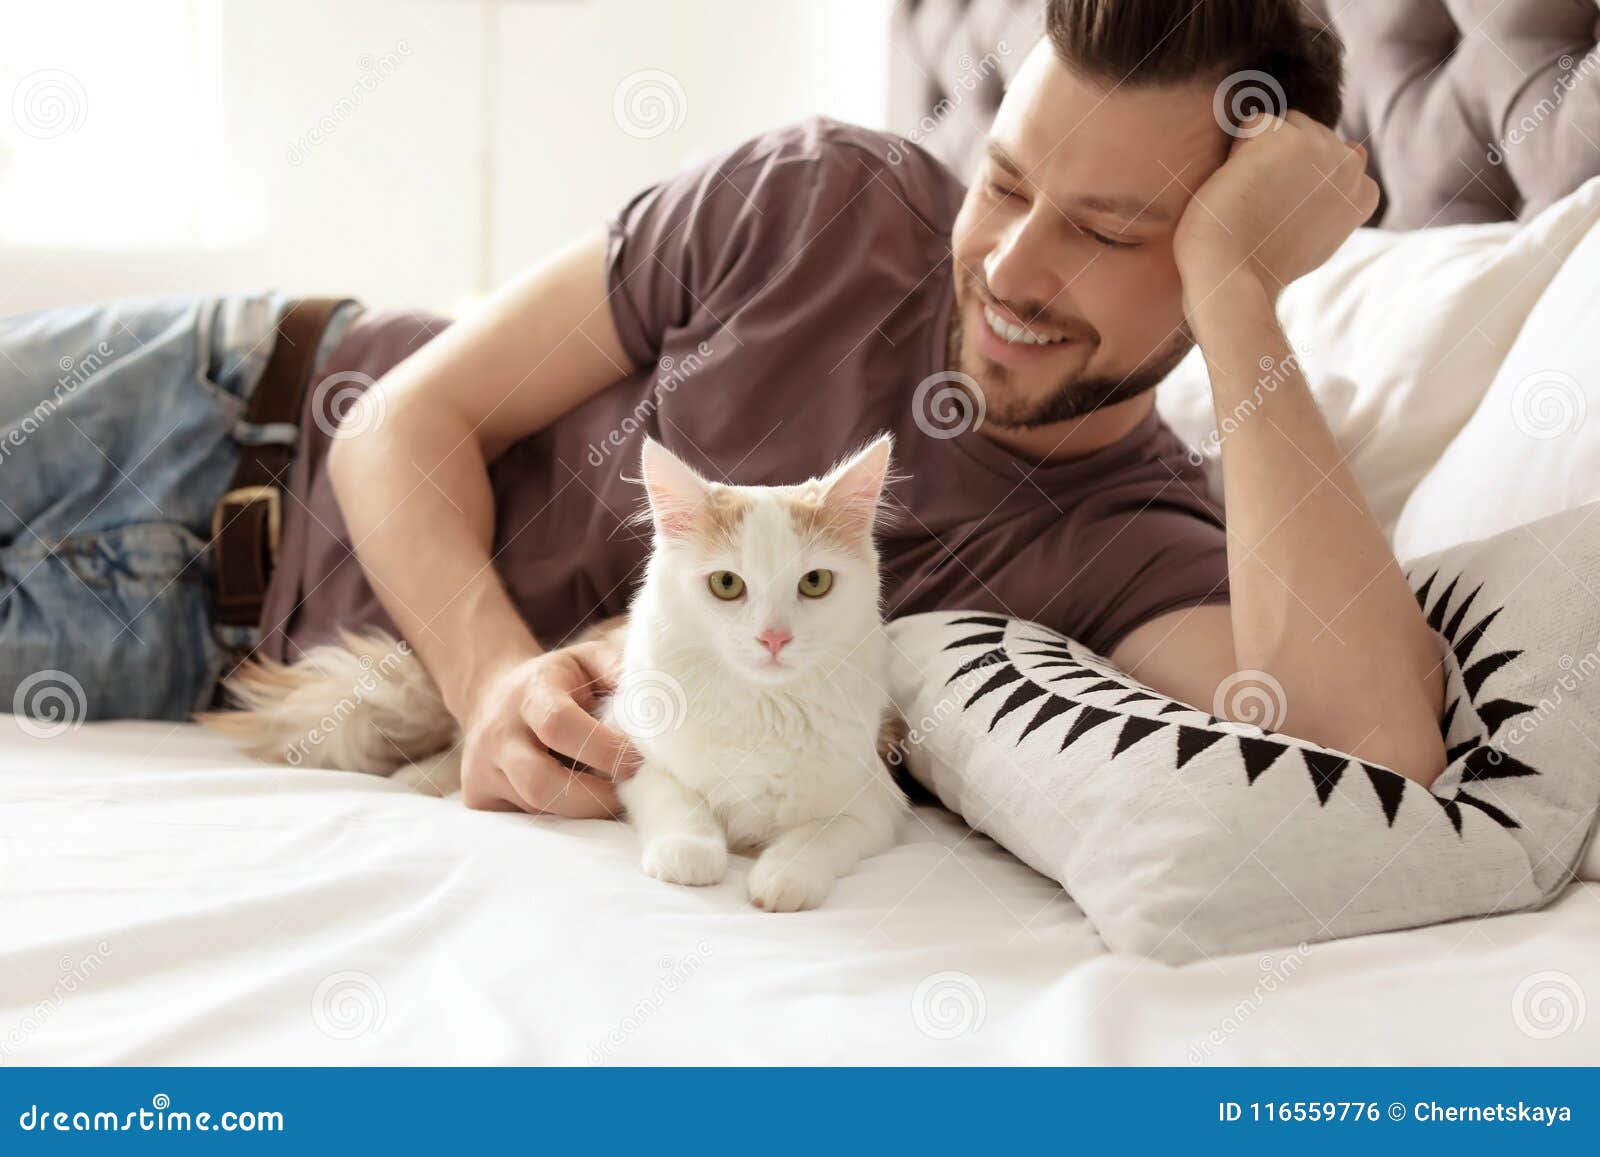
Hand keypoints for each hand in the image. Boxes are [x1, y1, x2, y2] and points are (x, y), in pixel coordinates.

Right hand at [458, 634, 637, 816]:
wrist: (491, 694)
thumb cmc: (556, 680)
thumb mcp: (586, 658)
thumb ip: (617, 665)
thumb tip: (650, 693)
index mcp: (529, 693)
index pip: (558, 724)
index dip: (603, 749)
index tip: (637, 762)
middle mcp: (498, 734)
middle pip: (541, 783)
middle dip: (594, 798)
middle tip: (629, 795)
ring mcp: (481, 770)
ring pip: (536, 809)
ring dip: (581, 811)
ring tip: (609, 798)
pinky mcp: (478, 798)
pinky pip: (526, 821)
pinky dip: (560, 820)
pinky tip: (578, 804)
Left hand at [1174, 110, 1378, 313]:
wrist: (1233, 274)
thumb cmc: (1265, 261)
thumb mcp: (1320, 232)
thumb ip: (1339, 194)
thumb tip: (1356, 152)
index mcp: (1364, 191)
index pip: (1327, 158)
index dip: (1295, 181)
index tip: (1284, 216)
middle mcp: (1351, 165)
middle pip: (1305, 135)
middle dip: (1278, 162)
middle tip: (1263, 209)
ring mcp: (1321, 147)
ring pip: (1282, 124)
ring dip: (1259, 153)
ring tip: (1251, 197)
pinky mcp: (1285, 137)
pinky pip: (1253, 123)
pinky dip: (1236, 150)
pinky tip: (1238, 185)